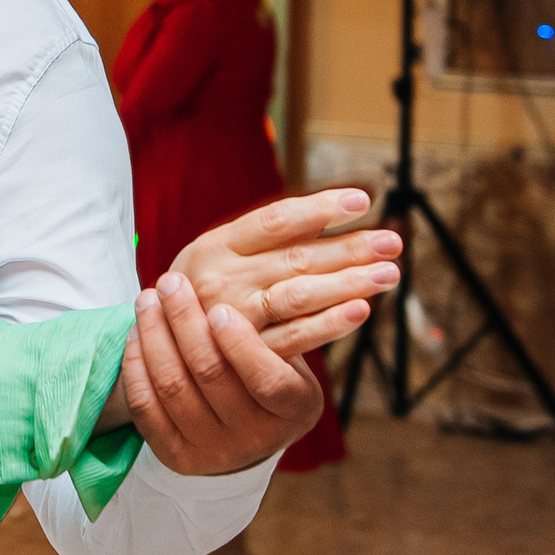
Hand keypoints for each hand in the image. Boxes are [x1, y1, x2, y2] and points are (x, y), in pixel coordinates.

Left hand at [122, 271, 334, 475]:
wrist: (246, 432)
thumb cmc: (269, 375)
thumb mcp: (290, 357)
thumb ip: (274, 329)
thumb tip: (261, 271)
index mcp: (293, 411)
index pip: (266, 381)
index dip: (239, 342)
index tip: (218, 306)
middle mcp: (255, 438)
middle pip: (209, 375)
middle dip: (184, 320)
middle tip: (170, 281)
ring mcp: (214, 452)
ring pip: (172, 387)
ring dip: (154, 335)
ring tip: (147, 300)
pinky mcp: (176, 456)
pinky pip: (145, 407)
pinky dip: (136, 365)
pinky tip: (136, 334)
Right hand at [169, 188, 398, 355]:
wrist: (161, 346)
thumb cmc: (203, 291)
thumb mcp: (221, 255)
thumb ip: (269, 237)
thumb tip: (332, 208)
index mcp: (216, 245)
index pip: (274, 220)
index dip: (319, 209)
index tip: (361, 201)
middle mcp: (222, 277)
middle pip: (295, 257)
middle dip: (349, 248)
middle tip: (393, 242)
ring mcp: (232, 317)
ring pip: (298, 295)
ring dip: (348, 283)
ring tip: (388, 274)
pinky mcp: (244, 354)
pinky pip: (294, 337)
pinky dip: (329, 325)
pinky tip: (360, 312)